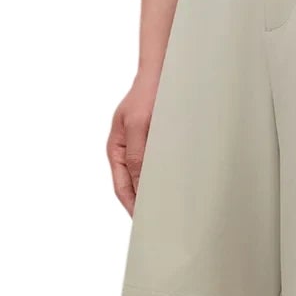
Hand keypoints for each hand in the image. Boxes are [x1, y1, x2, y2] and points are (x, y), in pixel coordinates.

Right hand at [107, 75, 158, 214]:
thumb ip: (138, 155)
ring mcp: (142, 147)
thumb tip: (140, 183)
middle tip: (161, 222)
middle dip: (144, 205)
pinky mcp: (157, 142)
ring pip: (148, 178)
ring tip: (171, 210)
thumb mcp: (139, 125)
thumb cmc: (146, 94)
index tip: (144, 223)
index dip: (132, 207)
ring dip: (157, 192)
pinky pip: (161, 166)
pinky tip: (179, 186)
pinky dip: (167, 178)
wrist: (162, 72)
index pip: (123, 188)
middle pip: (134, 187)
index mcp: (116, 150)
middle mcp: (127, 152)